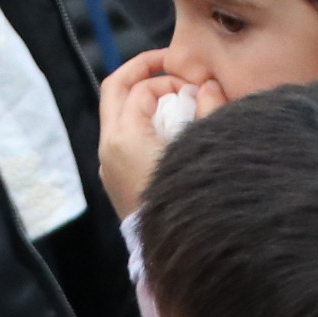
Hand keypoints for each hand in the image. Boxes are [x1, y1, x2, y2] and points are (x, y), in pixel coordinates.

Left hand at [96, 50, 218, 219]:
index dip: (170, 81)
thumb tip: (208, 86)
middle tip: (167, 62)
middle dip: (140, 71)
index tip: (195, 88)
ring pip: (116, 114)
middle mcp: (108, 148)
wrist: (179, 253)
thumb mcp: (203, 149)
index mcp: (124, 137)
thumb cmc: (192, 199)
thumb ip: (209, 111)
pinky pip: (121, 137)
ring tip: (174, 98)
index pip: (141, 89)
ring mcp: (108, 165)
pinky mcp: (114, 180)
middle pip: (114, 91)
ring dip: (141, 99)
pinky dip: (139, 122)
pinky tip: (167, 127)